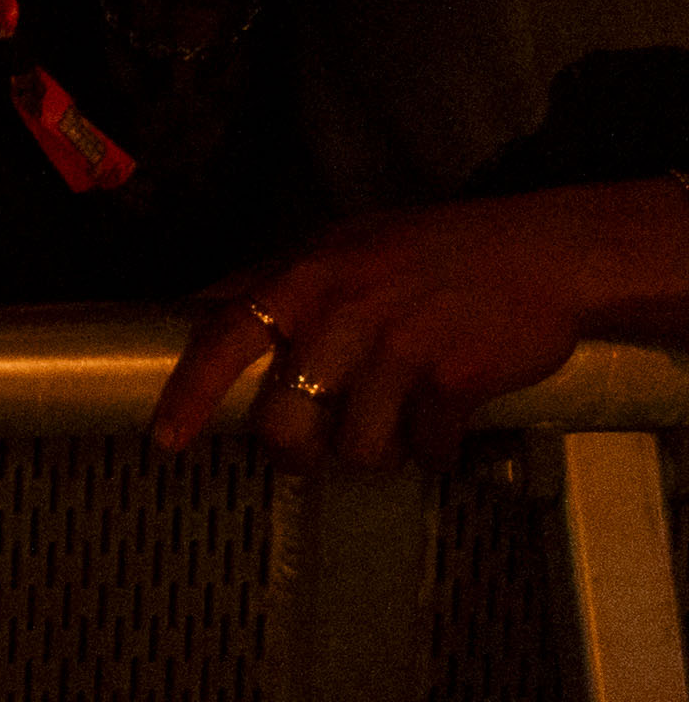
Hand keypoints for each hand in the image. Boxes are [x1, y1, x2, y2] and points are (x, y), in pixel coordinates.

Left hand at [157, 186, 688, 464]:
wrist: (537, 254)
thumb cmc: (424, 251)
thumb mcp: (335, 247)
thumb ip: (268, 280)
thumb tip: (198, 309)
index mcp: (303, 278)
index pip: (224, 336)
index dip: (190, 393)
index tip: (165, 440)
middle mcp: (342, 312)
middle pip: (285, 421)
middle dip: (293, 453)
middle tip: (307, 454)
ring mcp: (400, 347)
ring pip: (358, 448)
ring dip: (373, 455)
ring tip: (390, 431)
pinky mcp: (455, 378)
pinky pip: (426, 448)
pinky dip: (434, 452)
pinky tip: (443, 430)